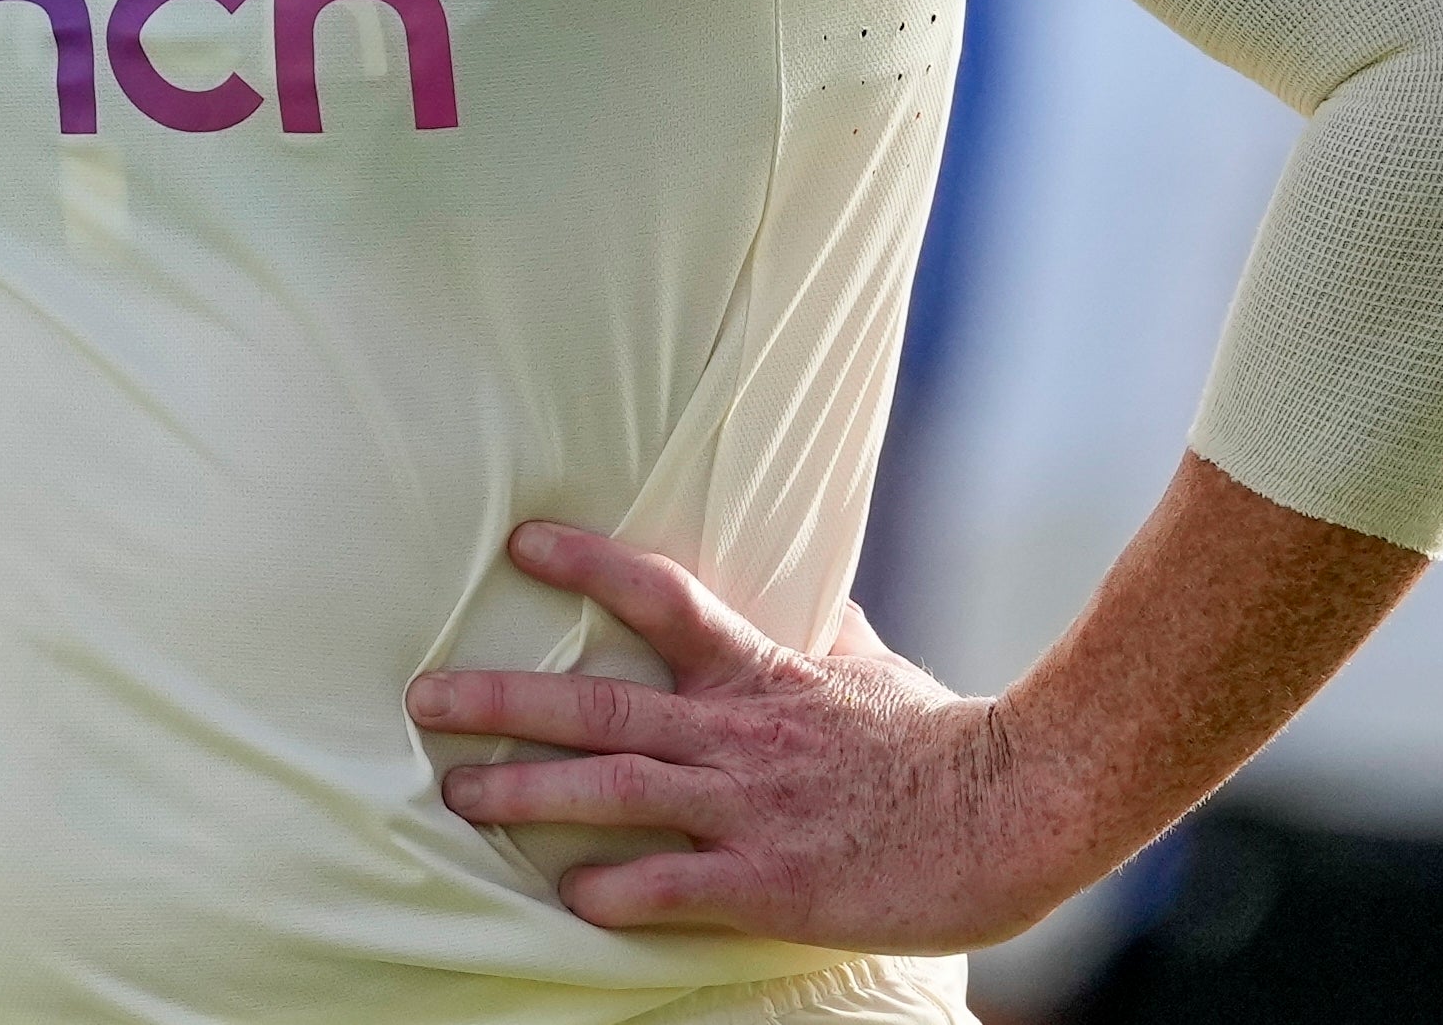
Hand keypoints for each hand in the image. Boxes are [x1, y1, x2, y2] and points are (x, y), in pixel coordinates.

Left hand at [407, 521, 1058, 950]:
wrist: (1020, 805)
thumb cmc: (947, 743)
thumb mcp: (875, 671)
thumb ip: (826, 635)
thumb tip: (812, 592)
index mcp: (762, 673)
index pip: (661, 597)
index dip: (586, 566)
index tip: (520, 544)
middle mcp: (739, 733)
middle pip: (599, 701)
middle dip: (503, 699)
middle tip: (422, 696)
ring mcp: (751, 806)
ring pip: (615, 788)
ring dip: (529, 792)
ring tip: (458, 794)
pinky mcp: (775, 881)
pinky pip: (678, 885)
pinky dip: (619, 889)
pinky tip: (569, 898)